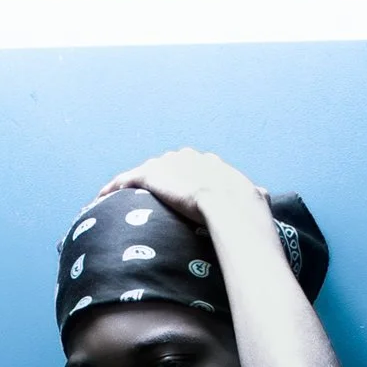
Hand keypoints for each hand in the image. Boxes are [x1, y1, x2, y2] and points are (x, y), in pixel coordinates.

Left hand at [95, 146, 264, 231]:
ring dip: (131, 184)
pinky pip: (126, 181)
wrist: (230, 205)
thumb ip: (255, 196)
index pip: (191, 166)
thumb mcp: (255, 198)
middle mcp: (186, 157)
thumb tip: (263, 198)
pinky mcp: (152, 176)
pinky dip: (113, 188)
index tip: (178, 192)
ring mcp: (168, 165)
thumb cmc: (246, 208)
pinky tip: (102, 198)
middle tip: (148, 198)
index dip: (183, 179)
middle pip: (165, 166)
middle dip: (157, 179)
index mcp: (210, 163)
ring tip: (118, 198)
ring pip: (143, 173)